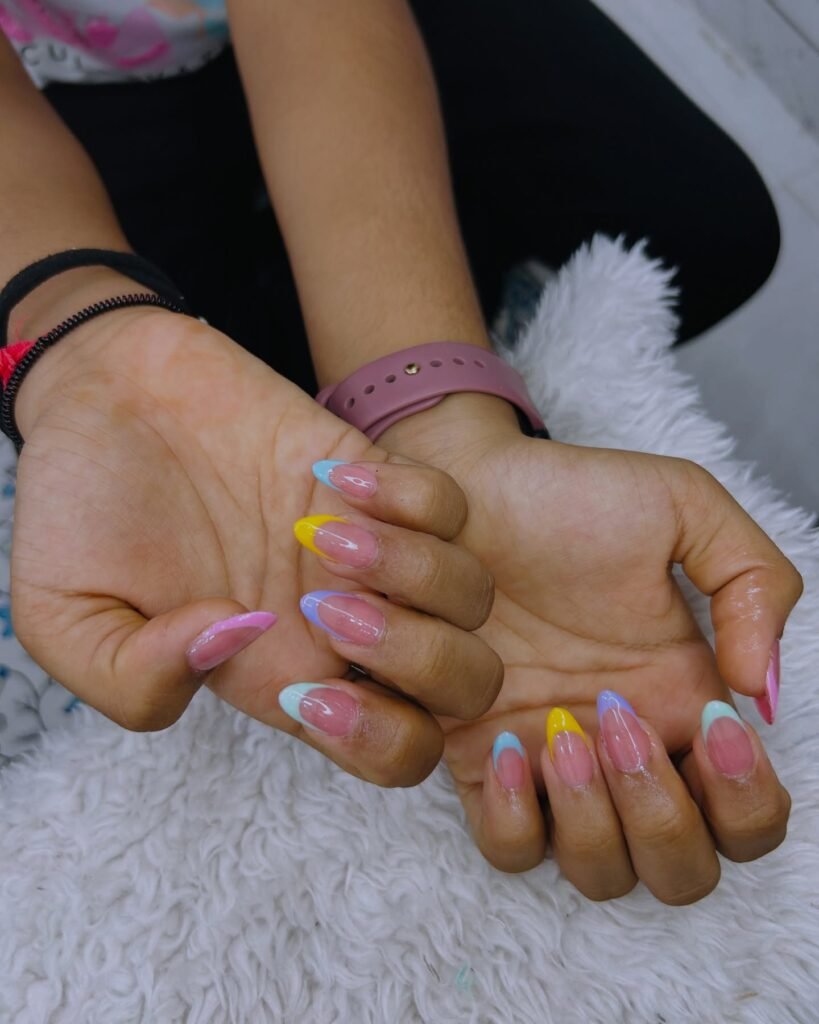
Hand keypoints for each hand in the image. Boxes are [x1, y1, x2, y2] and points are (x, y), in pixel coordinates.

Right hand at [10, 311, 502, 785]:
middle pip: (462, 685)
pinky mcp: (372, 474)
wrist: (103, 394)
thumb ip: (133, 677)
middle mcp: (341, 622)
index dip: (374, 742)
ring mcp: (366, 548)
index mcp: (282, 676)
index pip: (394, 750)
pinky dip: (410, 498)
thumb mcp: (65, 617)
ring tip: (315, 531)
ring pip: (472, 597)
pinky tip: (329, 477)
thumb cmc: (80, 507)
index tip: (296, 688)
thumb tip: (233, 643)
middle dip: (418, 661)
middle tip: (324, 606)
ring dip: (413, 574)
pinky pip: (451, 504)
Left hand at [380, 395, 801, 898]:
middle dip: (663, 819)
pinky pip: (508, 847)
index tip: (713, 720)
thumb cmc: (567, 497)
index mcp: (683, 702)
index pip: (746, 817)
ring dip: (594, 822)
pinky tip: (509, 744)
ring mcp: (551, 764)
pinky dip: (518, 819)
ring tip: (561, 729)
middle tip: (620, 720)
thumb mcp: (684, 508)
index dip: (746, 799)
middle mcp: (622, 750)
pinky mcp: (479, 761)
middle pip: (678, 870)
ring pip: (597, 873)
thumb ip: (753, 582)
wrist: (458, 488)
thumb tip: (759, 690)